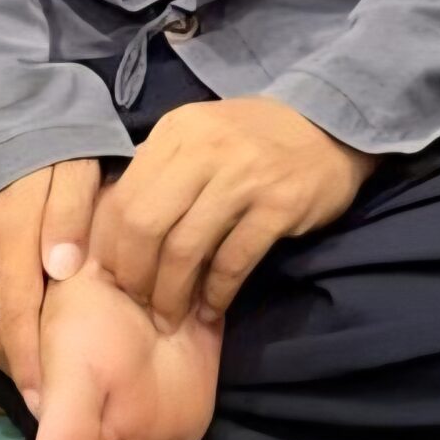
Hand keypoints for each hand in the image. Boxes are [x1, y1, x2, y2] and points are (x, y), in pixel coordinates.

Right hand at [0, 158, 100, 413]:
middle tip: (40, 380)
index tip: (47, 396)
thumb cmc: (41, 133)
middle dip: (13, 361)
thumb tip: (62, 271)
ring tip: (21, 356)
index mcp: (10, 227)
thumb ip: (71, 212)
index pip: (19, 315)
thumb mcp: (73, 158)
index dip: (30, 361)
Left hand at [92, 98, 370, 331]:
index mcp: (179, 130)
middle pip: (146, 226)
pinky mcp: (279, 203)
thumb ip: (160, 170)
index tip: (113, 280)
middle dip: (136, 277)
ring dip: (173, 294)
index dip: (111, 250)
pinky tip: (212, 307)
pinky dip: (216, 293)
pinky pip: (233, 261)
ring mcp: (245, 174)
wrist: (328, 124)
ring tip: (172, 316)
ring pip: (186, 248)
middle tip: (140, 304)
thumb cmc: (252, 139)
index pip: (123, 199)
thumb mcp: (200, 135)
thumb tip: (112, 227)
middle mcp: (207, 146)